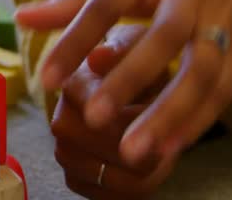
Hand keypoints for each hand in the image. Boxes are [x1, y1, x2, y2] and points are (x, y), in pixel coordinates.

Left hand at [16, 0, 231, 166]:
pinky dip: (197, 121)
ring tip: (134, 152)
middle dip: (129, 80)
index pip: (107, 2)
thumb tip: (21, 17)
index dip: (76, 40)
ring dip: (169, 113)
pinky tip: (169, 148)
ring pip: (202, 71)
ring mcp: (222, 20)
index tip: (47, 80)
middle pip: (164, 37)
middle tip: (93, 119)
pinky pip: (223, 89)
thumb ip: (73, 1)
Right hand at [52, 24, 174, 197]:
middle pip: (105, 150)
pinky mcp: (73, 175)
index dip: (133, 123)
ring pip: (108, 178)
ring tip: (164, 157)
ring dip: (145, 174)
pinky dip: (132, 192)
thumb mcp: (141, 47)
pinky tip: (149, 174)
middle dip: (144, 149)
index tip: (161, 124)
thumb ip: (125, 52)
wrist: (135, 86)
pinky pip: (104, 197)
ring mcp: (65, 150)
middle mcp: (61, 119)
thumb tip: (99, 56)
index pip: (98, 113)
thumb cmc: (142, 64)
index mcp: (73, 86)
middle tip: (170, 143)